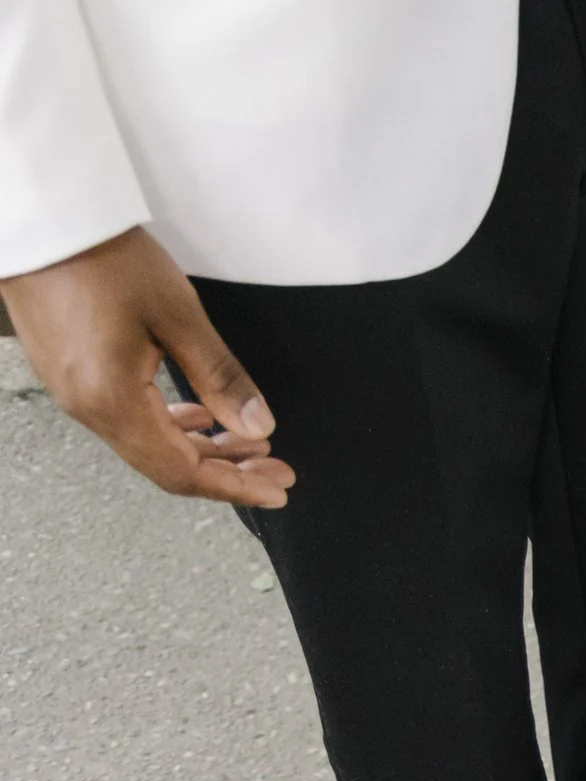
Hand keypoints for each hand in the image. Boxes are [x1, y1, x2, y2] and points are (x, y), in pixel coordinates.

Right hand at [0, 228, 291, 508]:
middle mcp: (87, 406)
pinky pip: (127, 417)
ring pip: (148, 442)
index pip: (182, 471)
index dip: (235, 486)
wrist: (42, 219)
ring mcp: (73, 391)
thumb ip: (220, 377)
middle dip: (227, 470)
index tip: (276, 489)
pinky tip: (199, 415)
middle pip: (166, 464)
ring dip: (202, 447)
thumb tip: (258, 426)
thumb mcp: (177, 315)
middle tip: (276, 468)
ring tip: (249, 440)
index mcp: (111, 399)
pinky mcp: (70, 372)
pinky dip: (170, 425)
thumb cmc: (102, 258)